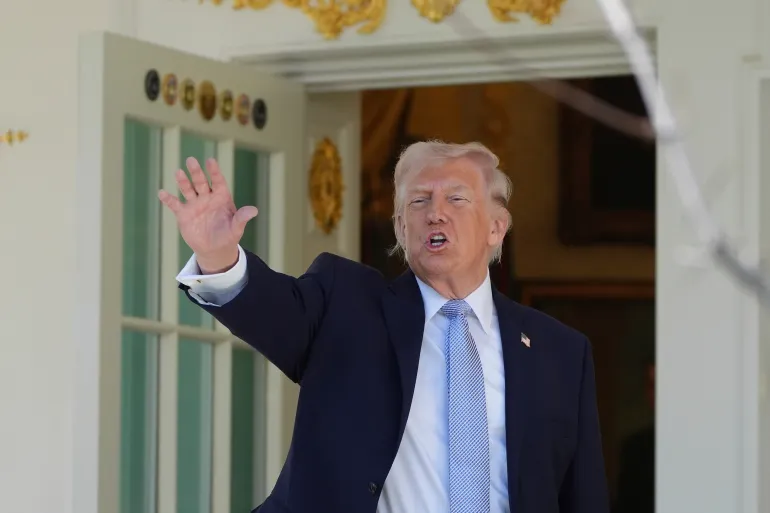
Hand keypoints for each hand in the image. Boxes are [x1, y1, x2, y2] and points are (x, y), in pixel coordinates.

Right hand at [158, 157, 257, 273]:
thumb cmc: (228, 235)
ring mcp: (194, 204)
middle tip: (191, 160)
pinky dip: (168, 199)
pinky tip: (162, 193)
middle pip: (201, 182)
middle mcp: (207, 197)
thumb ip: (242, 218)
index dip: (214, 171)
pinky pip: (175, 204)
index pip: (218, 181)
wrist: (214, 249)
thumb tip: (254, 210)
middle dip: (196, 172)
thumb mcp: (236, 228)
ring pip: (187, 189)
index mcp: (221, 197)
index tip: (210, 161)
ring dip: (182, 181)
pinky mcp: (184, 214)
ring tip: (178, 172)